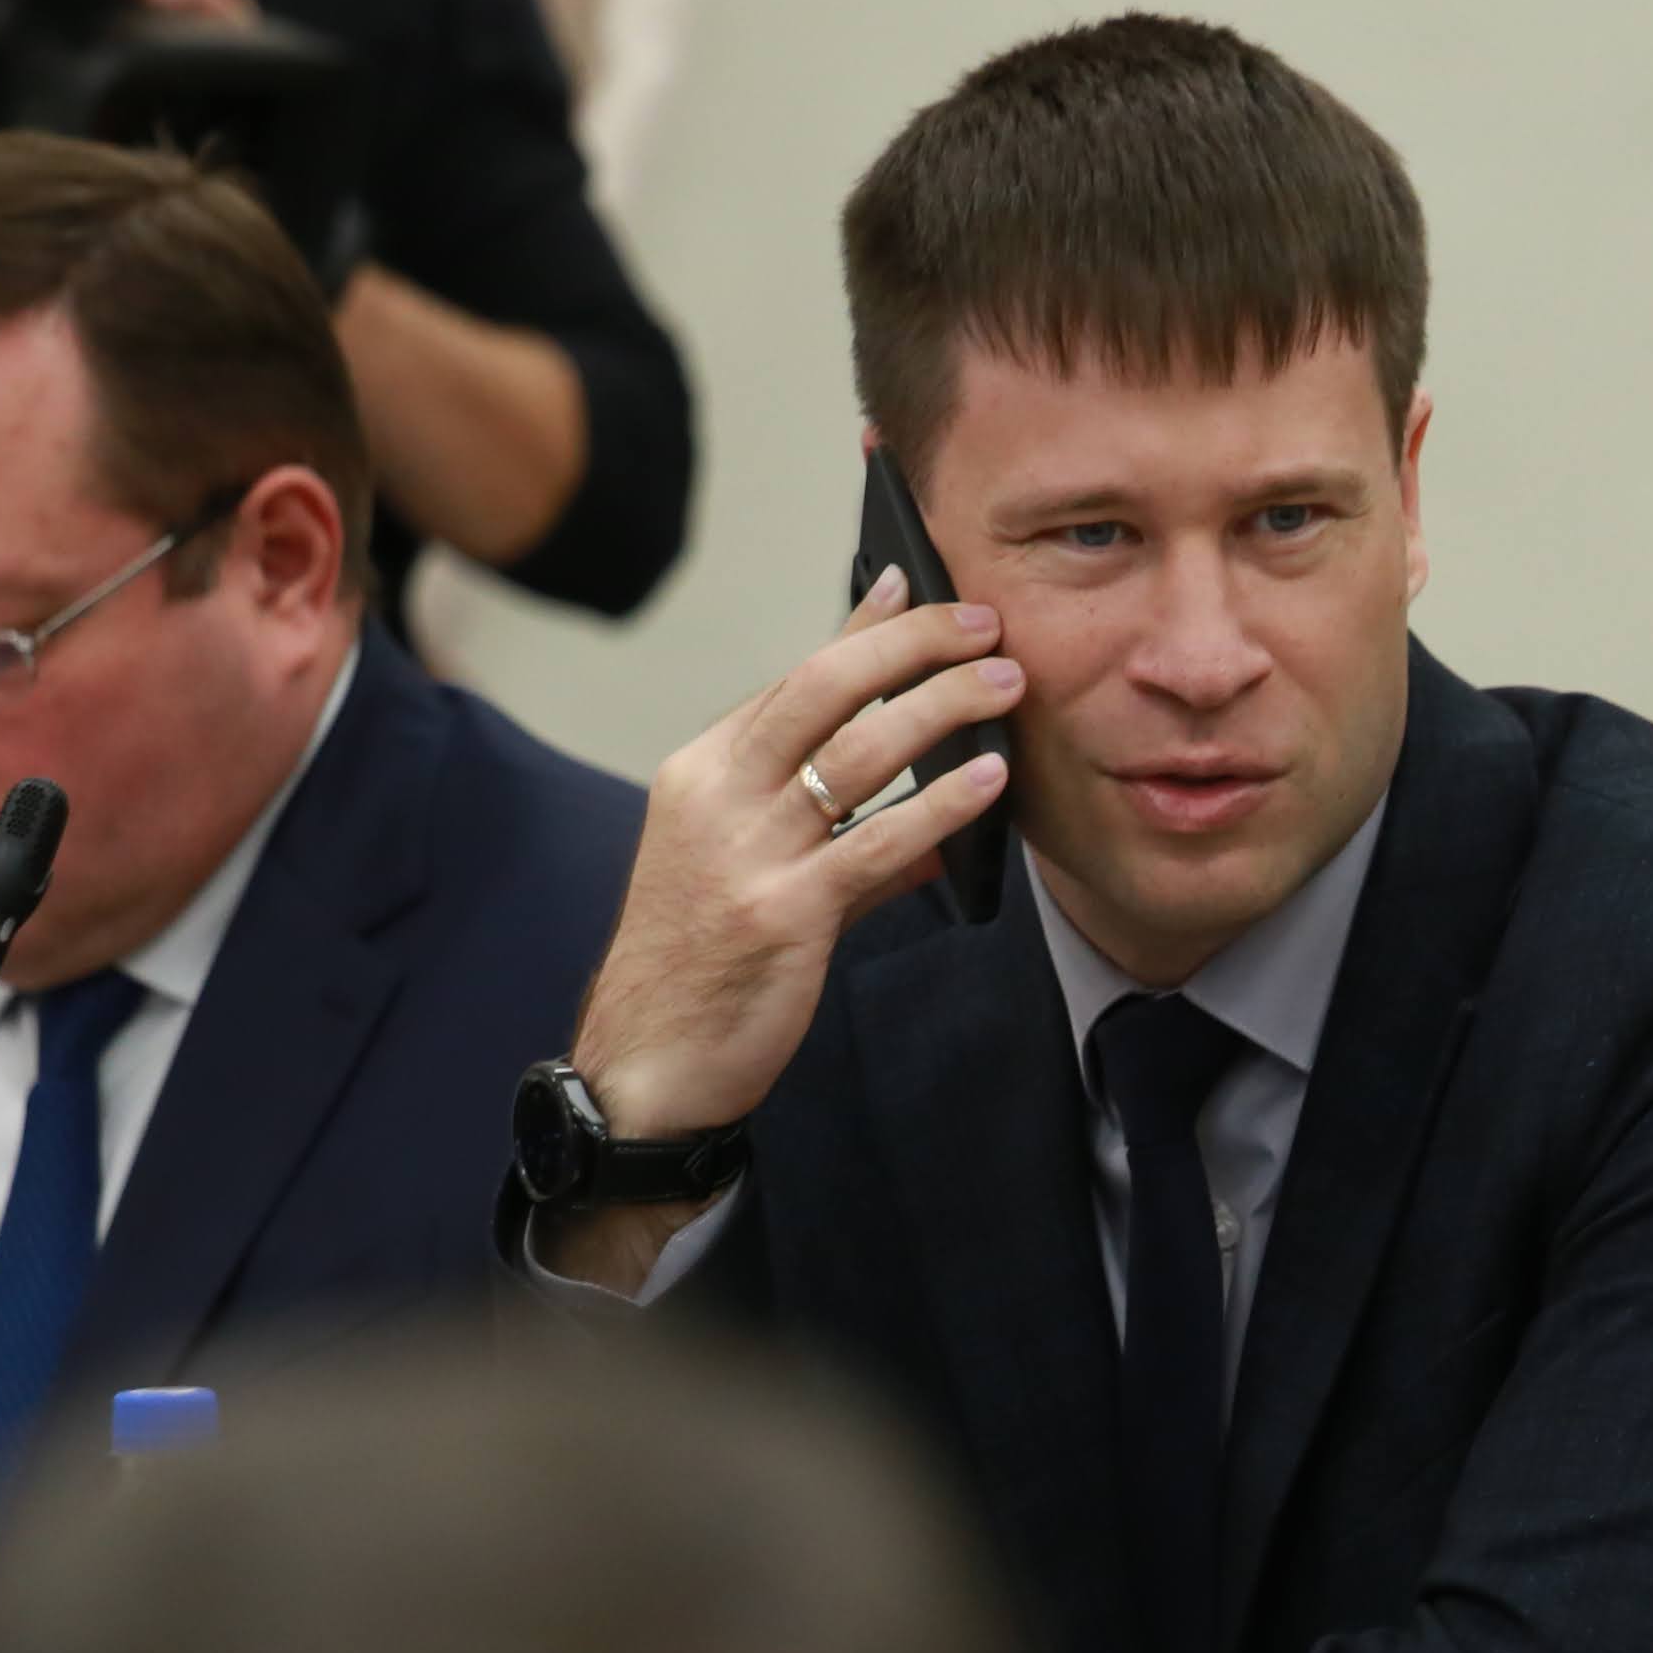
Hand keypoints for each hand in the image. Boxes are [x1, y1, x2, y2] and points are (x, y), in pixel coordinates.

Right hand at [531, 578, 1014, 1290]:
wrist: (646, 1065)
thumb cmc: (699, 972)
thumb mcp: (751, 880)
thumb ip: (838, 844)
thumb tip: (931, 825)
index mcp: (701, 774)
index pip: (792, 680)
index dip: (860, 629)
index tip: (915, 587)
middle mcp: (716, 796)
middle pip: (822, 687)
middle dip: (911, 644)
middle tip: (983, 624)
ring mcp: (746, 852)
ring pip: (856, 749)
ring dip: (942, 706)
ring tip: (1005, 684)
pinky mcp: (782, 912)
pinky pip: (876, 841)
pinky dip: (940, 804)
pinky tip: (989, 780)